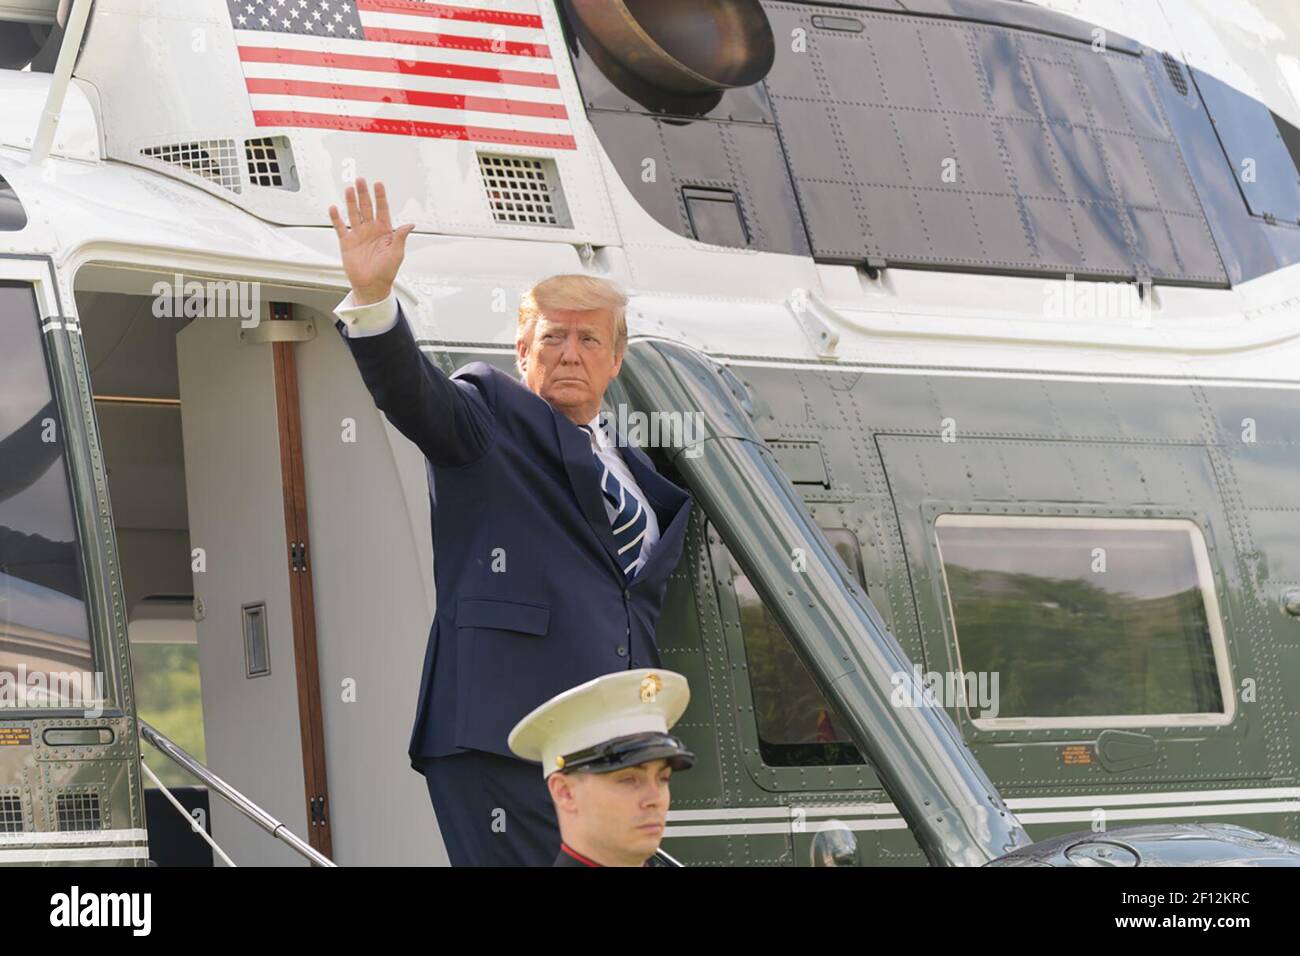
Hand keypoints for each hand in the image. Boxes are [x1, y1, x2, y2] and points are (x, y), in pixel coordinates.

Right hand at [329, 178, 415, 305]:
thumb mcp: (397, 253)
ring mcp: (358, 234)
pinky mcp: (347, 242)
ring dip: (351, 201)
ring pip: (354, 213)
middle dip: (364, 194)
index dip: (380, 197)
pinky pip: (340, 227)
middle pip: (367, 207)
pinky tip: (334, 208)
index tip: (378, 184)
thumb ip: (401, 237)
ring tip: (349, 189)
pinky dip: (336, 218)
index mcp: (384, 231)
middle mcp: (371, 230)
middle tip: (361, 181)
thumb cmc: (386, 271)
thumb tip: (410, 225)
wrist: (371, 285)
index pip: (382, 209)